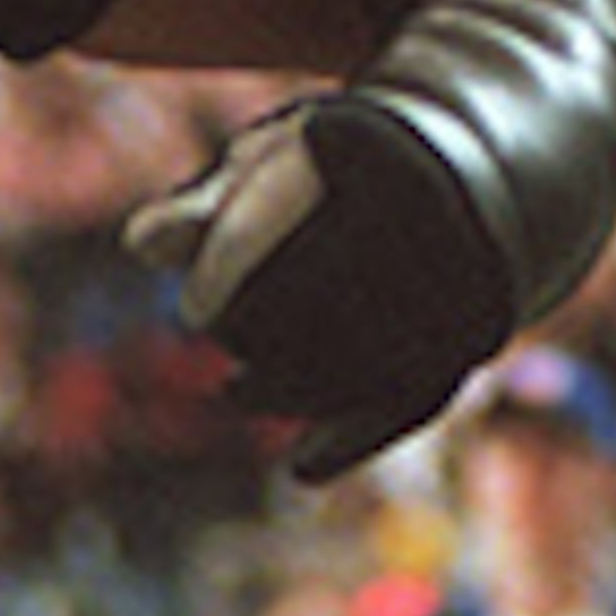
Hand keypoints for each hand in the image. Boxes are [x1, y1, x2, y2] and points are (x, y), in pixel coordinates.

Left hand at [129, 95, 515, 483]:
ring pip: (359, 357)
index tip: (197, 310)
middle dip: (248, 331)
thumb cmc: (334, 170)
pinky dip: (355, 437)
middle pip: (311, 299)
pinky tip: (303, 469)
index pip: (264, 228)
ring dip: (288, 389)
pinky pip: (416, 396)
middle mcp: (427, 204)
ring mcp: (459, 274)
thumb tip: (139, 243)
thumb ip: (201, 206)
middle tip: (216, 337)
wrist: (459, 168)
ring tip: (235, 393)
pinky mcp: (475, 331)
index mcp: (366, 145)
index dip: (219, 279)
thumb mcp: (261, 169)